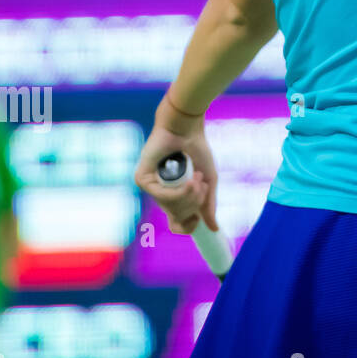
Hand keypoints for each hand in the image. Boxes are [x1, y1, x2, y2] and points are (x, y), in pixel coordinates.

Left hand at [133, 113, 219, 235]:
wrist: (187, 128)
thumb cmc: (197, 150)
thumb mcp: (208, 180)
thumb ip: (208, 204)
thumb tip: (214, 228)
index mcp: (174, 196)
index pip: (177, 223)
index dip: (189, 225)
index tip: (199, 217)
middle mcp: (160, 194)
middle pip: (178, 217)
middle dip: (195, 204)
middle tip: (201, 184)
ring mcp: (151, 188)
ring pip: (171, 208)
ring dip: (189, 196)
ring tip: (197, 178)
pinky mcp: (142, 180)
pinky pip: (162, 197)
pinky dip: (179, 192)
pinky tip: (190, 180)